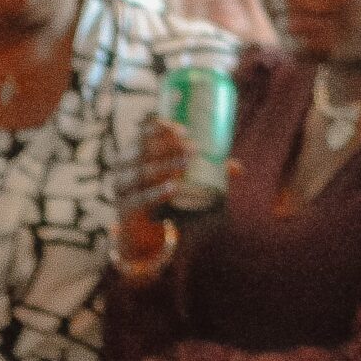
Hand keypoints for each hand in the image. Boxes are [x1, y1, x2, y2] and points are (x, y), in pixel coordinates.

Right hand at [113, 119, 194, 272]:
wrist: (140, 232)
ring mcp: (121, 188)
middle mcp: (123, 167)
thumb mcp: (177, 180)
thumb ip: (204, 173)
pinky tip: (173, 187)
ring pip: (143, 172)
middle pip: (142, 150)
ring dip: (166, 164)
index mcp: (133, 152)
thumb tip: (238, 168)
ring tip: (188, 162)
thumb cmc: (160, 197)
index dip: (158, 128)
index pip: (141, 134)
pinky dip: (157, 193)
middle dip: (167, 145)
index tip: (181, 127)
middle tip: (192, 145)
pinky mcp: (126, 209)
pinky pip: (141, 199)